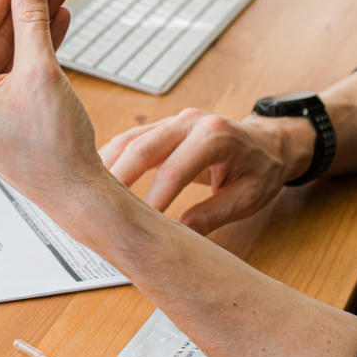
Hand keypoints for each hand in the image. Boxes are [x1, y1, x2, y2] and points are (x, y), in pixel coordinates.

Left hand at [0, 0, 105, 203]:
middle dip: (23, 5)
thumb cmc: (53, 147)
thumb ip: (32, 20)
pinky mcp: (5, 114)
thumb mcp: (41, 72)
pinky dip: (38, 48)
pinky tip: (58, 22)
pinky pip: (18, 70)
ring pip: (9, 51)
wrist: (76, 191)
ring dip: (35, 23)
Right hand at [99, 109, 311, 234]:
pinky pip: (132, 140)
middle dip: (117, 179)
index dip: (154, 198)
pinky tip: (98, 181)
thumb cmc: (261, 169)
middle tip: (98, 209)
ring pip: (131, 140)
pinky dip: (112, 159)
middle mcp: (190, 121)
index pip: (175, 169)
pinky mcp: (163, 128)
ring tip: (88, 195)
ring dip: (107, 166)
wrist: (267, 144)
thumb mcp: (248, 197)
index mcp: (215, 135)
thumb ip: (214, 214)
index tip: (138, 226)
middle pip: (143, 147)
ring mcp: (174, 121)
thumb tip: (181, 235)